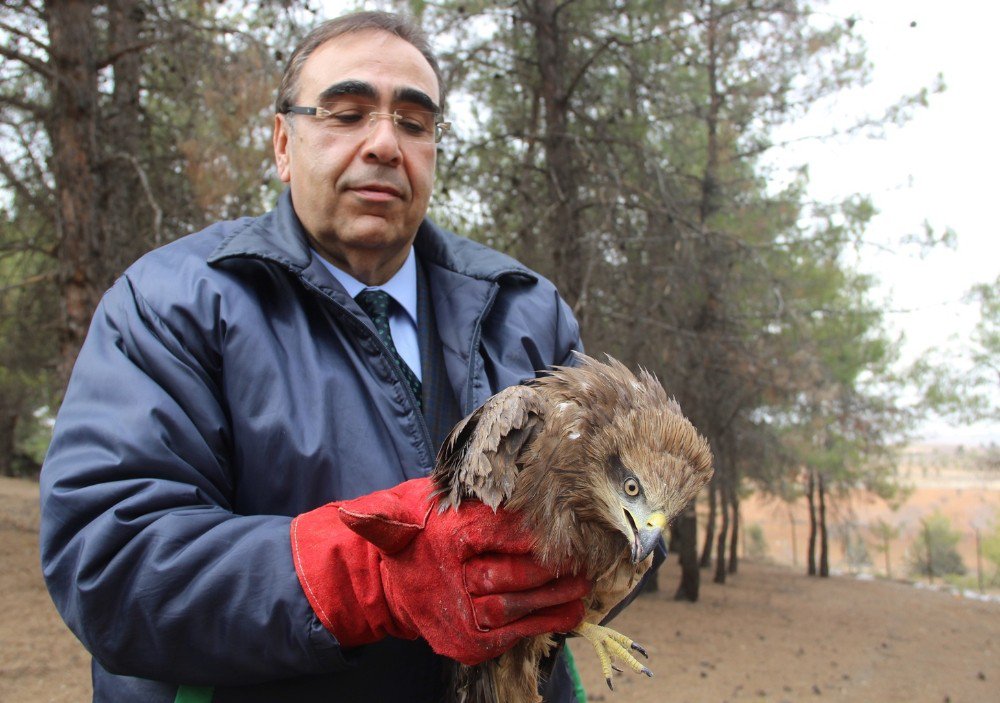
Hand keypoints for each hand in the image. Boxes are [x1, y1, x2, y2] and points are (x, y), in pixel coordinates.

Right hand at [291, 478, 588, 664]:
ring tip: (583, 582)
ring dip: (554, 596)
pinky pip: (515, 633)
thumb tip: (355, 509)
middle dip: (546, 568)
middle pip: (505, 576)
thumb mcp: (405, 510)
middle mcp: (448, 585)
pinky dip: (547, 622)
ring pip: (514, 607)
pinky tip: (574, 611)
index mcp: (441, 543)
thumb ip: (412, 502)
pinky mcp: (470, 644)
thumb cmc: (418, 538)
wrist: (396, 589)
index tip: (557, 525)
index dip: (526, 533)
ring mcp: (459, 620)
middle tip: (580, 557)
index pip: (490, 535)